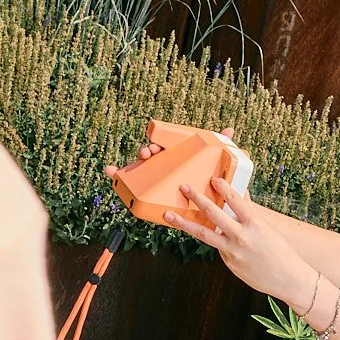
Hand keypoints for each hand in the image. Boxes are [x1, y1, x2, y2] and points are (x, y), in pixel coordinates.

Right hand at [104, 128, 244, 185]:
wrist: (207, 210)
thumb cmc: (206, 182)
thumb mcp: (212, 166)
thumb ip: (220, 147)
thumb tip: (230, 130)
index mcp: (174, 159)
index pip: (161, 148)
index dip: (155, 145)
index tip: (155, 148)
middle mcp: (162, 168)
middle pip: (148, 158)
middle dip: (144, 153)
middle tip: (148, 155)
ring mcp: (154, 181)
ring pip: (136, 170)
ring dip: (124, 166)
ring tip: (116, 167)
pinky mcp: (149, 196)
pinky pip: (130, 188)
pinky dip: (116, 178)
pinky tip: (108, 172)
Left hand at [165, 175, 310, 305]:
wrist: (288, 279)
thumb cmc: (282, 252)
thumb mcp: (268, 229)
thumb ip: (250, 212)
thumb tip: (240, 194)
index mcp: (255, 224)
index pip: (235, 200)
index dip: (223, 187)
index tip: (213, 178)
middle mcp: (241, 237)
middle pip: (213, 214)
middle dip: (197, 199)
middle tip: (184, 187)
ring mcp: (233, 252)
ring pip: (204, 234)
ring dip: (184, 223)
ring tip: (169, 215)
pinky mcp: (229, 264)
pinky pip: (218, 248)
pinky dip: (215, 240)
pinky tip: (214, 238)